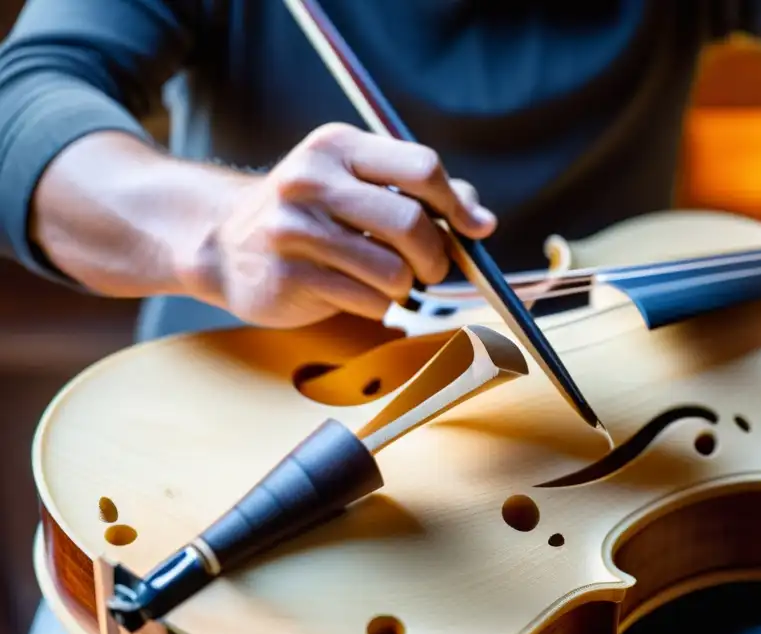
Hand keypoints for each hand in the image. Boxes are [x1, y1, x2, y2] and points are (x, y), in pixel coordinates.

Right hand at [177, 123, 496, 327]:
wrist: (224, 243)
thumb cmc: (310, 215)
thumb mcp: (358, 185)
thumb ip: (422, 193)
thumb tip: (482, 222)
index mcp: (338, 147)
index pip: (421, 167)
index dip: (457, 205)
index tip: (474, 230)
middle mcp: (312, 180)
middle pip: (412, 222)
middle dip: (435, 255)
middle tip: (431, 269)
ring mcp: (295, 228)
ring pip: (394, 270)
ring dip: (406, 285)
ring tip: (389, 281)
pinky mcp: (291, 274)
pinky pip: (369, 300)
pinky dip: (378, 305)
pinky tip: (358, 293)